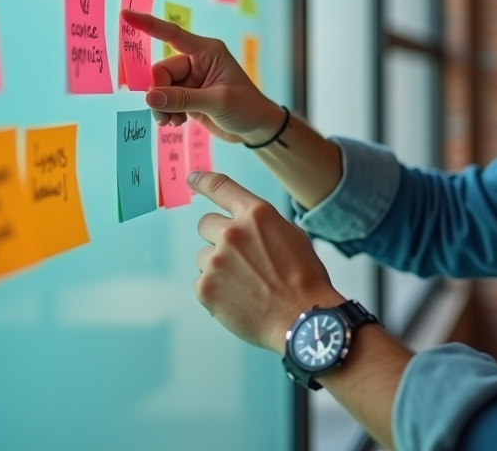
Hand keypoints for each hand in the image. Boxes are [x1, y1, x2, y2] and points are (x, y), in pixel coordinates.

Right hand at [120, 9, 284, 144]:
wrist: (256, 129)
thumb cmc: (246, 108)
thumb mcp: (217, 101)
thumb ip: (182, 99)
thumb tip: (149, 97)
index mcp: (207, 51)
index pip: (172, 34)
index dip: (148, 24)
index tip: (125, 14)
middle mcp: (196, 62)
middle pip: (160, 71)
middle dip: (159, 94)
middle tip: (167, 115)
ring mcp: (190, 80)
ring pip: (159, 88)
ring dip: (161, 107)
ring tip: (173, 122)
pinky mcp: (187, 96)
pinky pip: (164, 100)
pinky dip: (166, 112)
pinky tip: (177, 123)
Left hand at [188, 170, 341, 353]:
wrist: (302, 318)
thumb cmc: (304, 279)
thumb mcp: (293, 236)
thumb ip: (264, 225)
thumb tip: (248, 225)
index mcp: (257, 214)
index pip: (221, 187)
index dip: (203, 180)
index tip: (192, 178)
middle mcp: (232, 232)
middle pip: (206, 223)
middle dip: (217, 237)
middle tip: (238, 257)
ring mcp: (216, 260)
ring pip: (203, 256)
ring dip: (218, 266)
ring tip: (245, 284)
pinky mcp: (205, 288)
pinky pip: (201, 282)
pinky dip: (216, 290)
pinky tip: (239, 298)